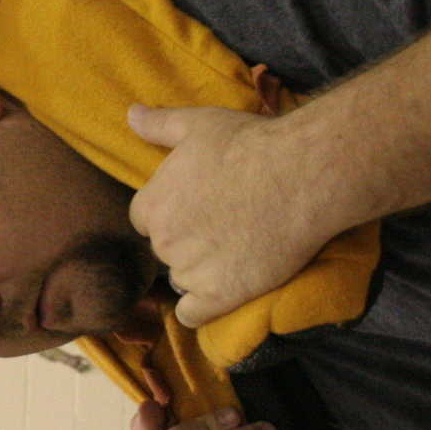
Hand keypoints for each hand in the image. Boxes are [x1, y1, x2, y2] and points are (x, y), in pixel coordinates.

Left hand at [127, 104, 331, 326]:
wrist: (301, 175)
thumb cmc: (248, 144)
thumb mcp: (197, 125)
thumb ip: (158, 124)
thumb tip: (129, 113)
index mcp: (151, 205)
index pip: (146, 220)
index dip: (171, 213)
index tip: (197, 206)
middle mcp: (164, 242)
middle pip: (165, 249)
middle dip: (186, 240)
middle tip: (221, 225)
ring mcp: (191, 272)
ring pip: (181, 280)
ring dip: (200, 272)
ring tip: (233, 251)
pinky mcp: (221, 296)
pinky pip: (193, 316)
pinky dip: (202, 308)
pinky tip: (220, 292)